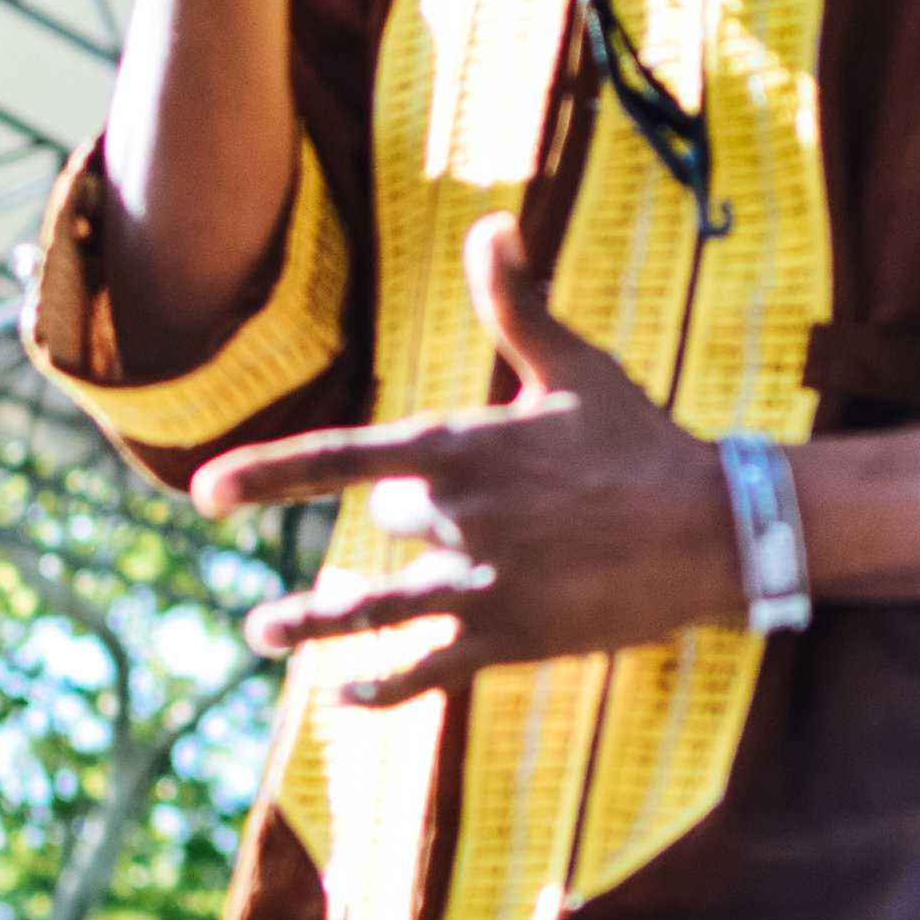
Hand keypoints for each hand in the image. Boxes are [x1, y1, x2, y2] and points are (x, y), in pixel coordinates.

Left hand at [192, 219, 746, 704]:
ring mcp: (483, 588)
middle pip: (390, 522)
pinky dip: (380, 686)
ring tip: (260, 631)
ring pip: (375, 608)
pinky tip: (341, 695)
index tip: (205, 493)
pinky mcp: (510, 640)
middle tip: (472, 513)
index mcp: (466, 450)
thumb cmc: (644, 443)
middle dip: (411, 521)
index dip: (269, 475)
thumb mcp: (577, 369)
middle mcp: (462, 521)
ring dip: (312, 622)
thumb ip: (518, 304)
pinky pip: (426, 670)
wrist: (715, 532)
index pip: (341, 461)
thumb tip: (492, 224)